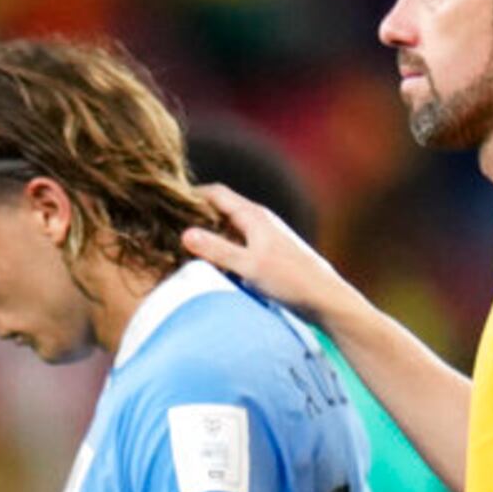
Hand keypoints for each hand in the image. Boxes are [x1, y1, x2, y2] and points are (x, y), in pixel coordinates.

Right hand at [180, 183, 361, 327]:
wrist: (326, 298)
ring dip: (207, 233)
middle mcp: (259, 221)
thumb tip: (185, 233)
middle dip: (195, 214)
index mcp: (254, 216)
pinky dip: (220, 248)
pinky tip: (210, 264)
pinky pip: (236, 244)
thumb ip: (217, 250)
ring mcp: (264, 237)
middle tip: (167, 226)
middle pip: (221, 209)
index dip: (191, 194)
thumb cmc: (291, 280)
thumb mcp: (248, 266)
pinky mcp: (267, 254)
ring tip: (182, 245)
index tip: (166, 201)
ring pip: (228, 227)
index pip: (217, 193)